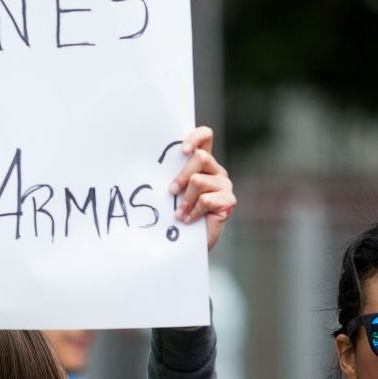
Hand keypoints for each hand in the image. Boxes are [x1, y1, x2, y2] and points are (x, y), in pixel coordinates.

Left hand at [169, 126, 234, 251]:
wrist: (186, 242)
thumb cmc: (176, 214)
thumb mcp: (172, 191)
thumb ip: (171, 175)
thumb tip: (149, 164)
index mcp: (203, 163)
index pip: (206, 136)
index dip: (196, 137)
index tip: (182, 150)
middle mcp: (216, 170)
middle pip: (200, 157)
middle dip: (181, 176)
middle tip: (171, 192)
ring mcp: (224, 185)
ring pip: (198, 180)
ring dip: (184, 200)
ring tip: (179, 213)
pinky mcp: (228, 201)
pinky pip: (206, 200)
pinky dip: (193, 212)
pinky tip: (189, 220)